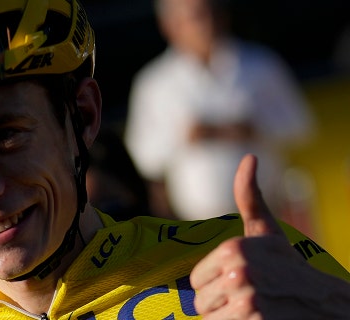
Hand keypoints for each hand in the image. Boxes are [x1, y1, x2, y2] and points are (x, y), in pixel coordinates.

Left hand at [190, 154, 349, 318]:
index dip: (213, 286)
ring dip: (227, 319)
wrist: (326, 303)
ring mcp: (248, 299)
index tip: (237, 283)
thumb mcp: (267, 231)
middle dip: (220, 304)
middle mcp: (239, 272)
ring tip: (251, 310)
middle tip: (246, 299)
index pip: (196, 281)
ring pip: (210, 318)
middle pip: (201, 302)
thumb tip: (249, 157)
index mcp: (234, 249)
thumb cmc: (288, 265)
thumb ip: (249, 196)